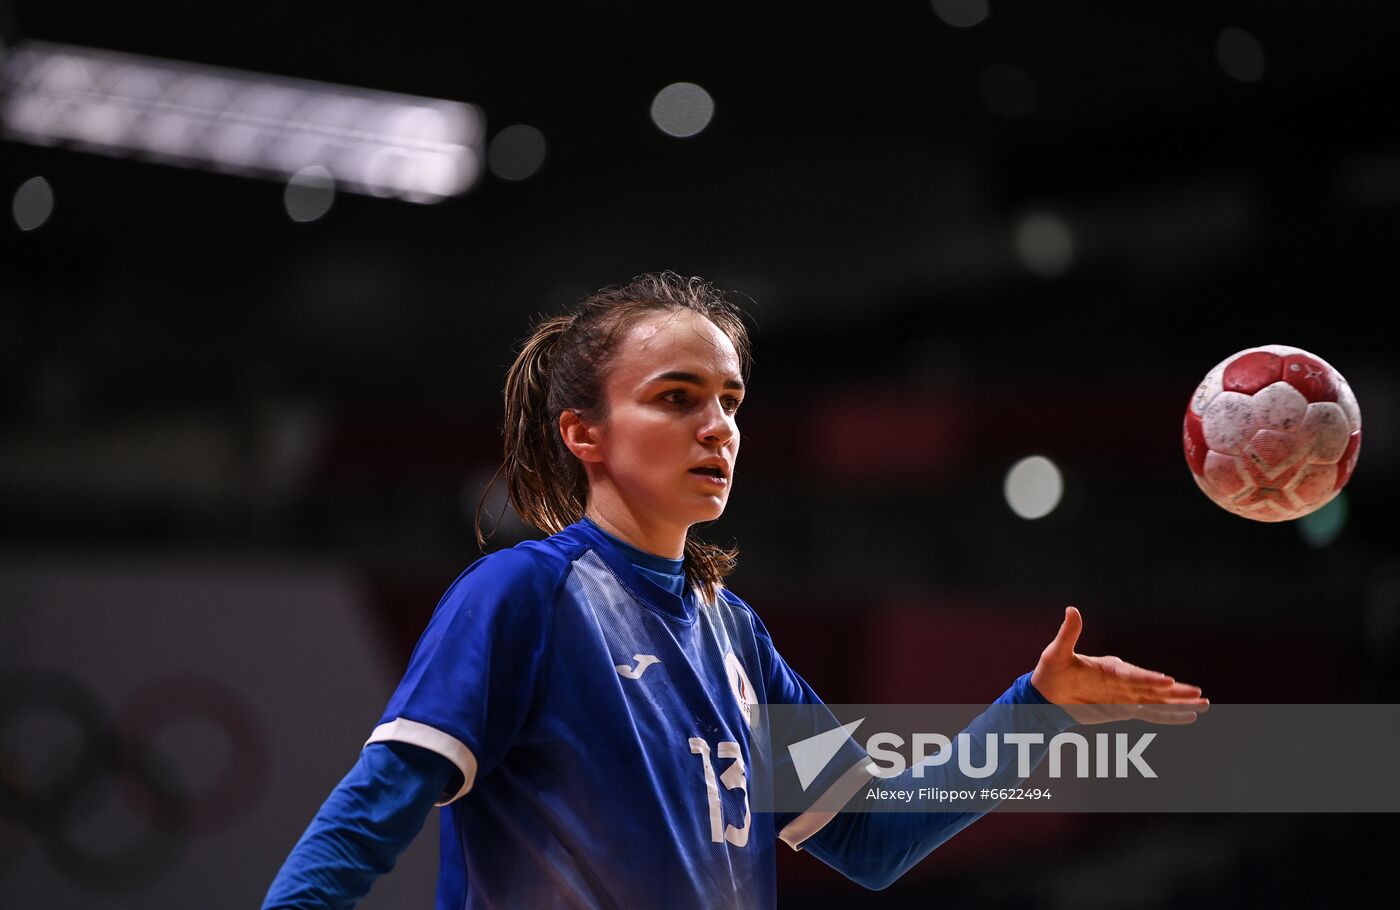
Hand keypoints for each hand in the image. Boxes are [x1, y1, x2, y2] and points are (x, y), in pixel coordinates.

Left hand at [1030, 606, 1208, 724]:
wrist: (1046, 695)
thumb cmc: (1051, 671)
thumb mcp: (1056, 653)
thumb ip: (1068, 635)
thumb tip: (1072, 609)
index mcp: (1110, 667)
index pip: (1133, 675)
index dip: (1149, 679)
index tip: (1168, 681)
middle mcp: (1123, 681)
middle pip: (1153, 688)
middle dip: (1175, 692)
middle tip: (1198, 693)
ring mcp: (1125, 696)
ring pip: (1157, 701)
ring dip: (1179, 703)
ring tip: (1204, 704)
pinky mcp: (1124, 709)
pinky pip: (1150, 714)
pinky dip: (1169, 716)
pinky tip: (1188, 717)